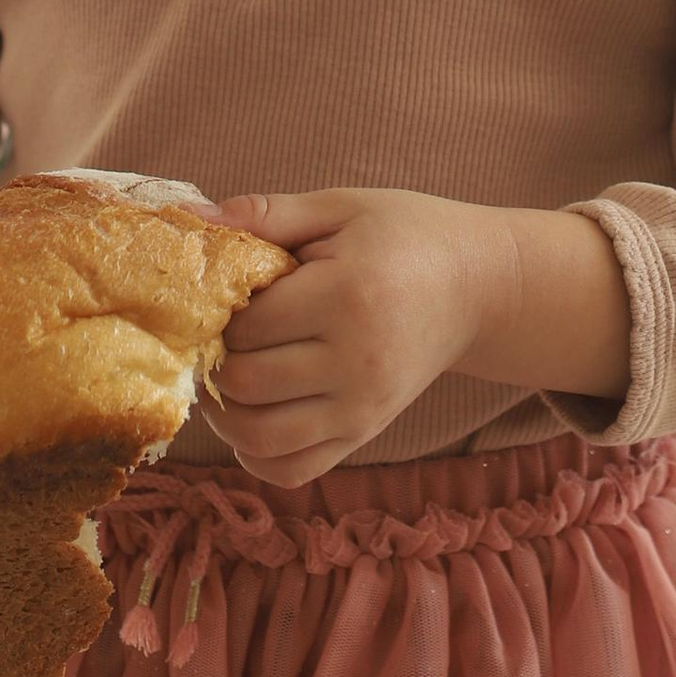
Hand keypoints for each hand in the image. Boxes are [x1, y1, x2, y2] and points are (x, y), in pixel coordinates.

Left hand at [199, 186, 510, 485]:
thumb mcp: (343, 207)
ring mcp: (363, 408)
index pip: (249, 325)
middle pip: (246, 383)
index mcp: (347, 297)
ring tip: (225, 376)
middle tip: (218, 333)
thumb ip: (269, 214)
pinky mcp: (365, 434)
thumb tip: (197, 220)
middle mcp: (356, 363)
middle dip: (217, 359)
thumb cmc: (406, 236)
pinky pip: (292, 469)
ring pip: (259, 438)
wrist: (477, 287)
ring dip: (225, 413)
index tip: (228, 293)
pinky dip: (256, 453)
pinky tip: (253, 414)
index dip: (222, 310)